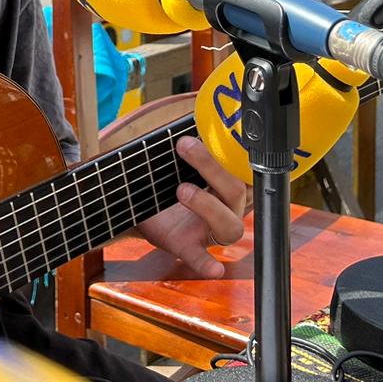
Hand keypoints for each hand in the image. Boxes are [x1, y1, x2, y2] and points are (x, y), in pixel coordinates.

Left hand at [130, 137, 247, 278]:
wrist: (137, 204)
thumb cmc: (166, 179)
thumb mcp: (180, 159)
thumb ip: (194, 142)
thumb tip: (196, 112)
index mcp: (226, 183)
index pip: (245, 170)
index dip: (239, 155)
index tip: (224, 133)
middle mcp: (225, 208)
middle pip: (236, 192)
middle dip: (212, 167)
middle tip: (186, 146)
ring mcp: (209, 231)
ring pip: (229, 225)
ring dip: (207, 205)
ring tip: (181, 190)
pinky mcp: (187, 246)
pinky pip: (202, 258)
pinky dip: (207, 263)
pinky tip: (214, 269)